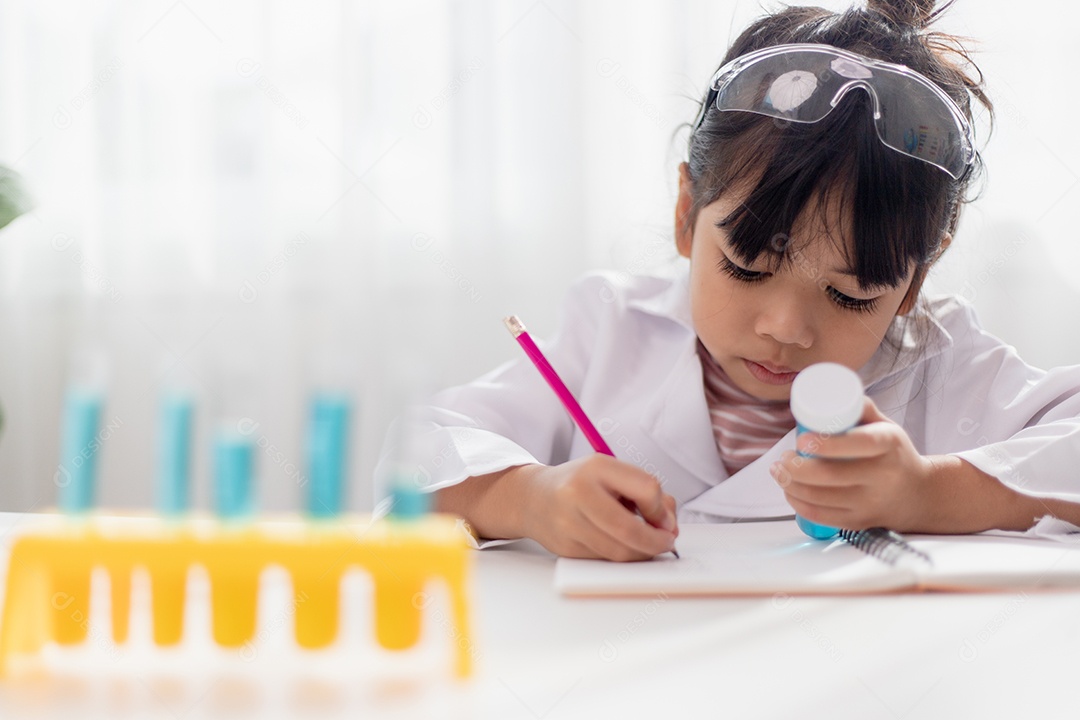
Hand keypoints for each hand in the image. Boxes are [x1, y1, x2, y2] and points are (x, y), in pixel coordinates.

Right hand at [517, 454, 678, 561]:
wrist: (534, 498)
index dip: (661, 508)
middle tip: (666, 542)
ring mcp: (569, 524)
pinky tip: (624, 546)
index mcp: (596, 468)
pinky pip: (606, 559)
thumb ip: (645, 491)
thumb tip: (668, 525)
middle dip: (657, 541)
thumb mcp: (612, 473)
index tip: (663, 516)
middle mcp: (578, 494)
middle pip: (631, 529)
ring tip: (648, 545)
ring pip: (620, 551)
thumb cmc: (580, 484)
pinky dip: (622, 556)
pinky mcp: (566, 548)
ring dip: (642, 553)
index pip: (646, 489)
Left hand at [769, 397, 936, 531]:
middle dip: (796, 468)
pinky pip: (822, 517)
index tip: (801, 440)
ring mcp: (870, 503)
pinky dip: (798, 504)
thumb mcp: (886, 426)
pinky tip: (789, 491)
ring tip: (778, 471)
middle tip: (783, 457)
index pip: (859, 444)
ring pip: (821, 498)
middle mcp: (883, 476)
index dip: (826, 444)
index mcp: (889, 445)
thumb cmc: (894, 454)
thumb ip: (860, 408)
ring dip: (790, 484)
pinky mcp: (859, 522)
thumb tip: (832, 391)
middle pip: (831, 476)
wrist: (918, 495)